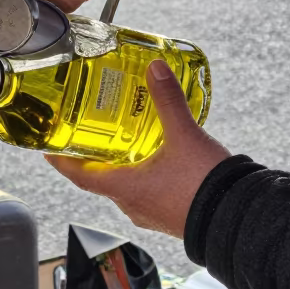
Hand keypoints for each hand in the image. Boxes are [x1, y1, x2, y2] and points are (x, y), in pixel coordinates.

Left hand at [47, 60, 230, 237]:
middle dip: (93, 160)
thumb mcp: (184, 136)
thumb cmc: (206, 186)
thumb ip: (167, 101)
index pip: (80, 176)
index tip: (48, 151)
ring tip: (122, 144)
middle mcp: (132, 205)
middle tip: (87, 138)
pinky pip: (147, 195)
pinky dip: (142, 177)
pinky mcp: (170, 217)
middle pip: (100, 181)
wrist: (240, 219)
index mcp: (124, 189)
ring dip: (119, 169)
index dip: (61, 162)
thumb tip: (155, 69)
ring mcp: (151, 214)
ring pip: (125, 189)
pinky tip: (156, 161)